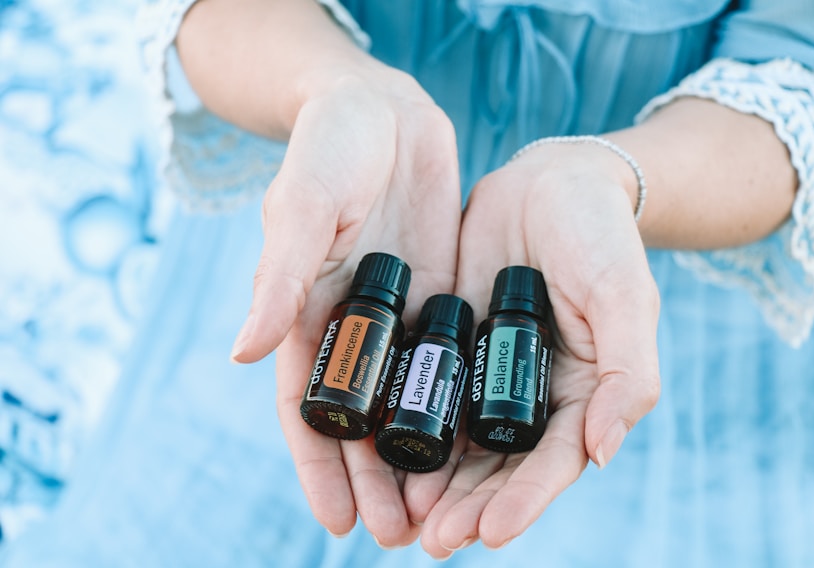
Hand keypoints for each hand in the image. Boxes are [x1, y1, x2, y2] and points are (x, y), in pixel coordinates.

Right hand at [229, 65, 461, 545]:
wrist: (386, 108)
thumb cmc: (332, 149)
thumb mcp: (305, 207)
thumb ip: (280, 276)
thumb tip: (242, 351)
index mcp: (305, 312)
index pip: (305, 407)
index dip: (317, 466)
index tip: (336, 521)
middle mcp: (351, 326)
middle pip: (360, 419)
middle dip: (373, 481)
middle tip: (397, 537)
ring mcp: (397, 316)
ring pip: (407, 401)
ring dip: (418, 457)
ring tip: (438, 513)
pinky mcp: (438, 296)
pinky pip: (446, 362)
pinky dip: (455, 405)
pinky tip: (476, 445)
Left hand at [417, 142, 661, 556]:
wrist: (548, 180)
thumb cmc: (600, 236)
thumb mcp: (624, 298)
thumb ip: (628, 375)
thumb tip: (604, 453)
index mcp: (580, 393)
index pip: (551, 463)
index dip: (523, 502)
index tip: (490, 534)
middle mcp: (531, 393)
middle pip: (498, 465)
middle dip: (470, 506)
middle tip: (434, 540)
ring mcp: (487, 370)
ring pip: (457, 440)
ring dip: (435, 484)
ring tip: (405, 520)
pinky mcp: (450, 342)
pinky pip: (426, 391)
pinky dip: (408, 426)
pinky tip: (382, 456)